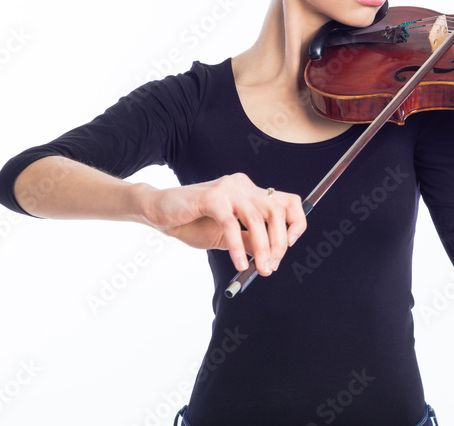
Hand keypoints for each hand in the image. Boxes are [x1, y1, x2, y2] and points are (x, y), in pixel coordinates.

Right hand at [138, 173, 305, 275]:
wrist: (157, 212)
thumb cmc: (190, 222)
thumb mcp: (226, 236)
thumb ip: (248, 240)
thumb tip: (271, 255)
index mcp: (249, 191)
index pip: (287, 202)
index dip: (296, 223)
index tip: (290, 247)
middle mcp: (243, 185)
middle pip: (277, 210)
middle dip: (280, 242)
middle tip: (271, 266)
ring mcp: (228, 189)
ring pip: (257, 219)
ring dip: (263, 248)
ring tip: (261, 269)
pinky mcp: (212, 197)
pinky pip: (231, 225)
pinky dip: (237, 247)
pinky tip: (238, 263)